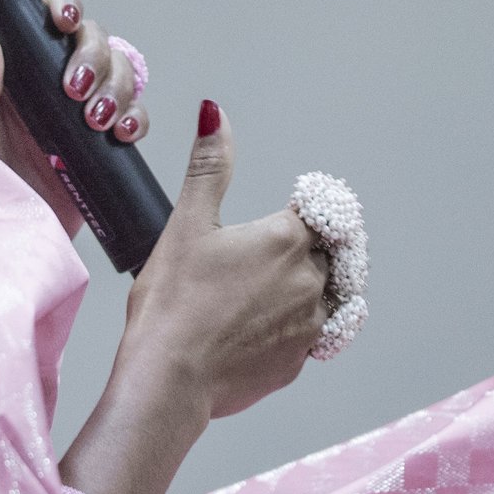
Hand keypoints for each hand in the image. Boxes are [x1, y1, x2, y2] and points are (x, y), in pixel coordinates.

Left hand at [0, 0, 147, 235]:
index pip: (49, 22)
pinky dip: (135, 119)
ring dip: (115, 89)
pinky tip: (120, 133)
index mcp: (19, 72)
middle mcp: (54, 87)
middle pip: (95, 42)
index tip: (65, 20)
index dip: (66, 9)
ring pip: (120, 75)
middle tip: (75, 89)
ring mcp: (82, 116)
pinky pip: (134, 119)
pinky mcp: (103, 149)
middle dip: (95, 57)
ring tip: (95, 120)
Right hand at [119, 102, 331, 419]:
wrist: (167, 380)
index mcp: (288, 238)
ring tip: (264, 293)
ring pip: (326, 296)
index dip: (308, 209)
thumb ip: (209, 165)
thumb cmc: (172, 302)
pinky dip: (293, 328)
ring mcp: (310, 325)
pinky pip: (311, 337)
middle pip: (327, 253)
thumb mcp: (187, 223)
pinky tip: (258, 329)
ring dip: (307, 289)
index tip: (294, 212)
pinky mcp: (299, 362)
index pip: (322, 211)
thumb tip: (213, 112)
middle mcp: (310, 280)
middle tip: (271, 256)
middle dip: (308, 249)